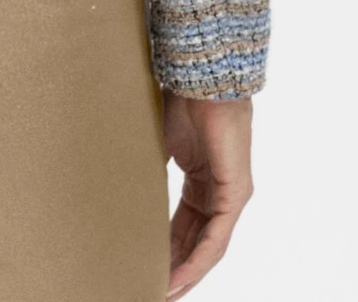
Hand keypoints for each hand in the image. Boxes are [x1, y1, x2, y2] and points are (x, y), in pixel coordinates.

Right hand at [163, 91, 254, 297]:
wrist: (200, 79)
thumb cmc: (179, 101)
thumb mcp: (158, 145)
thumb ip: (149, 170)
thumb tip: (121, 184)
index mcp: (201, 180)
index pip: (186, 227)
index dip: (167, 250)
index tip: (146, 269)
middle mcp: (220, 192)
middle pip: (198, 242)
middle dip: (176, 268)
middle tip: (154, 289)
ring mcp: (231, 194)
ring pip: (209, 246)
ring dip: (187, 272)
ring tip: (164, 292)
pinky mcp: (236, 193)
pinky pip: (217, 238)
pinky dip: (198, 259)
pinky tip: (180, 276)